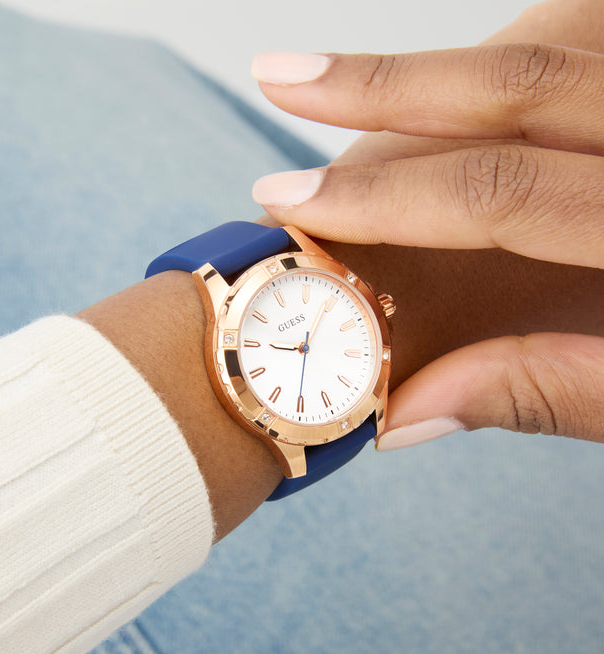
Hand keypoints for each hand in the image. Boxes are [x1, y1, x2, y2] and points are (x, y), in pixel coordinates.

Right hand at [251, 40, 603, 444]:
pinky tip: (467, 72)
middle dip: (384, 81)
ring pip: (560, 33)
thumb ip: (542, 390)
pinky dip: (529, 38)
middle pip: (522, 80)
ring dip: (444, 58)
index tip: (291, 201)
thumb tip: (404, 415)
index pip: (505, 194)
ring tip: (343, 78)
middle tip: (280, 77)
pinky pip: (596, 29)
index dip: (387, 200)